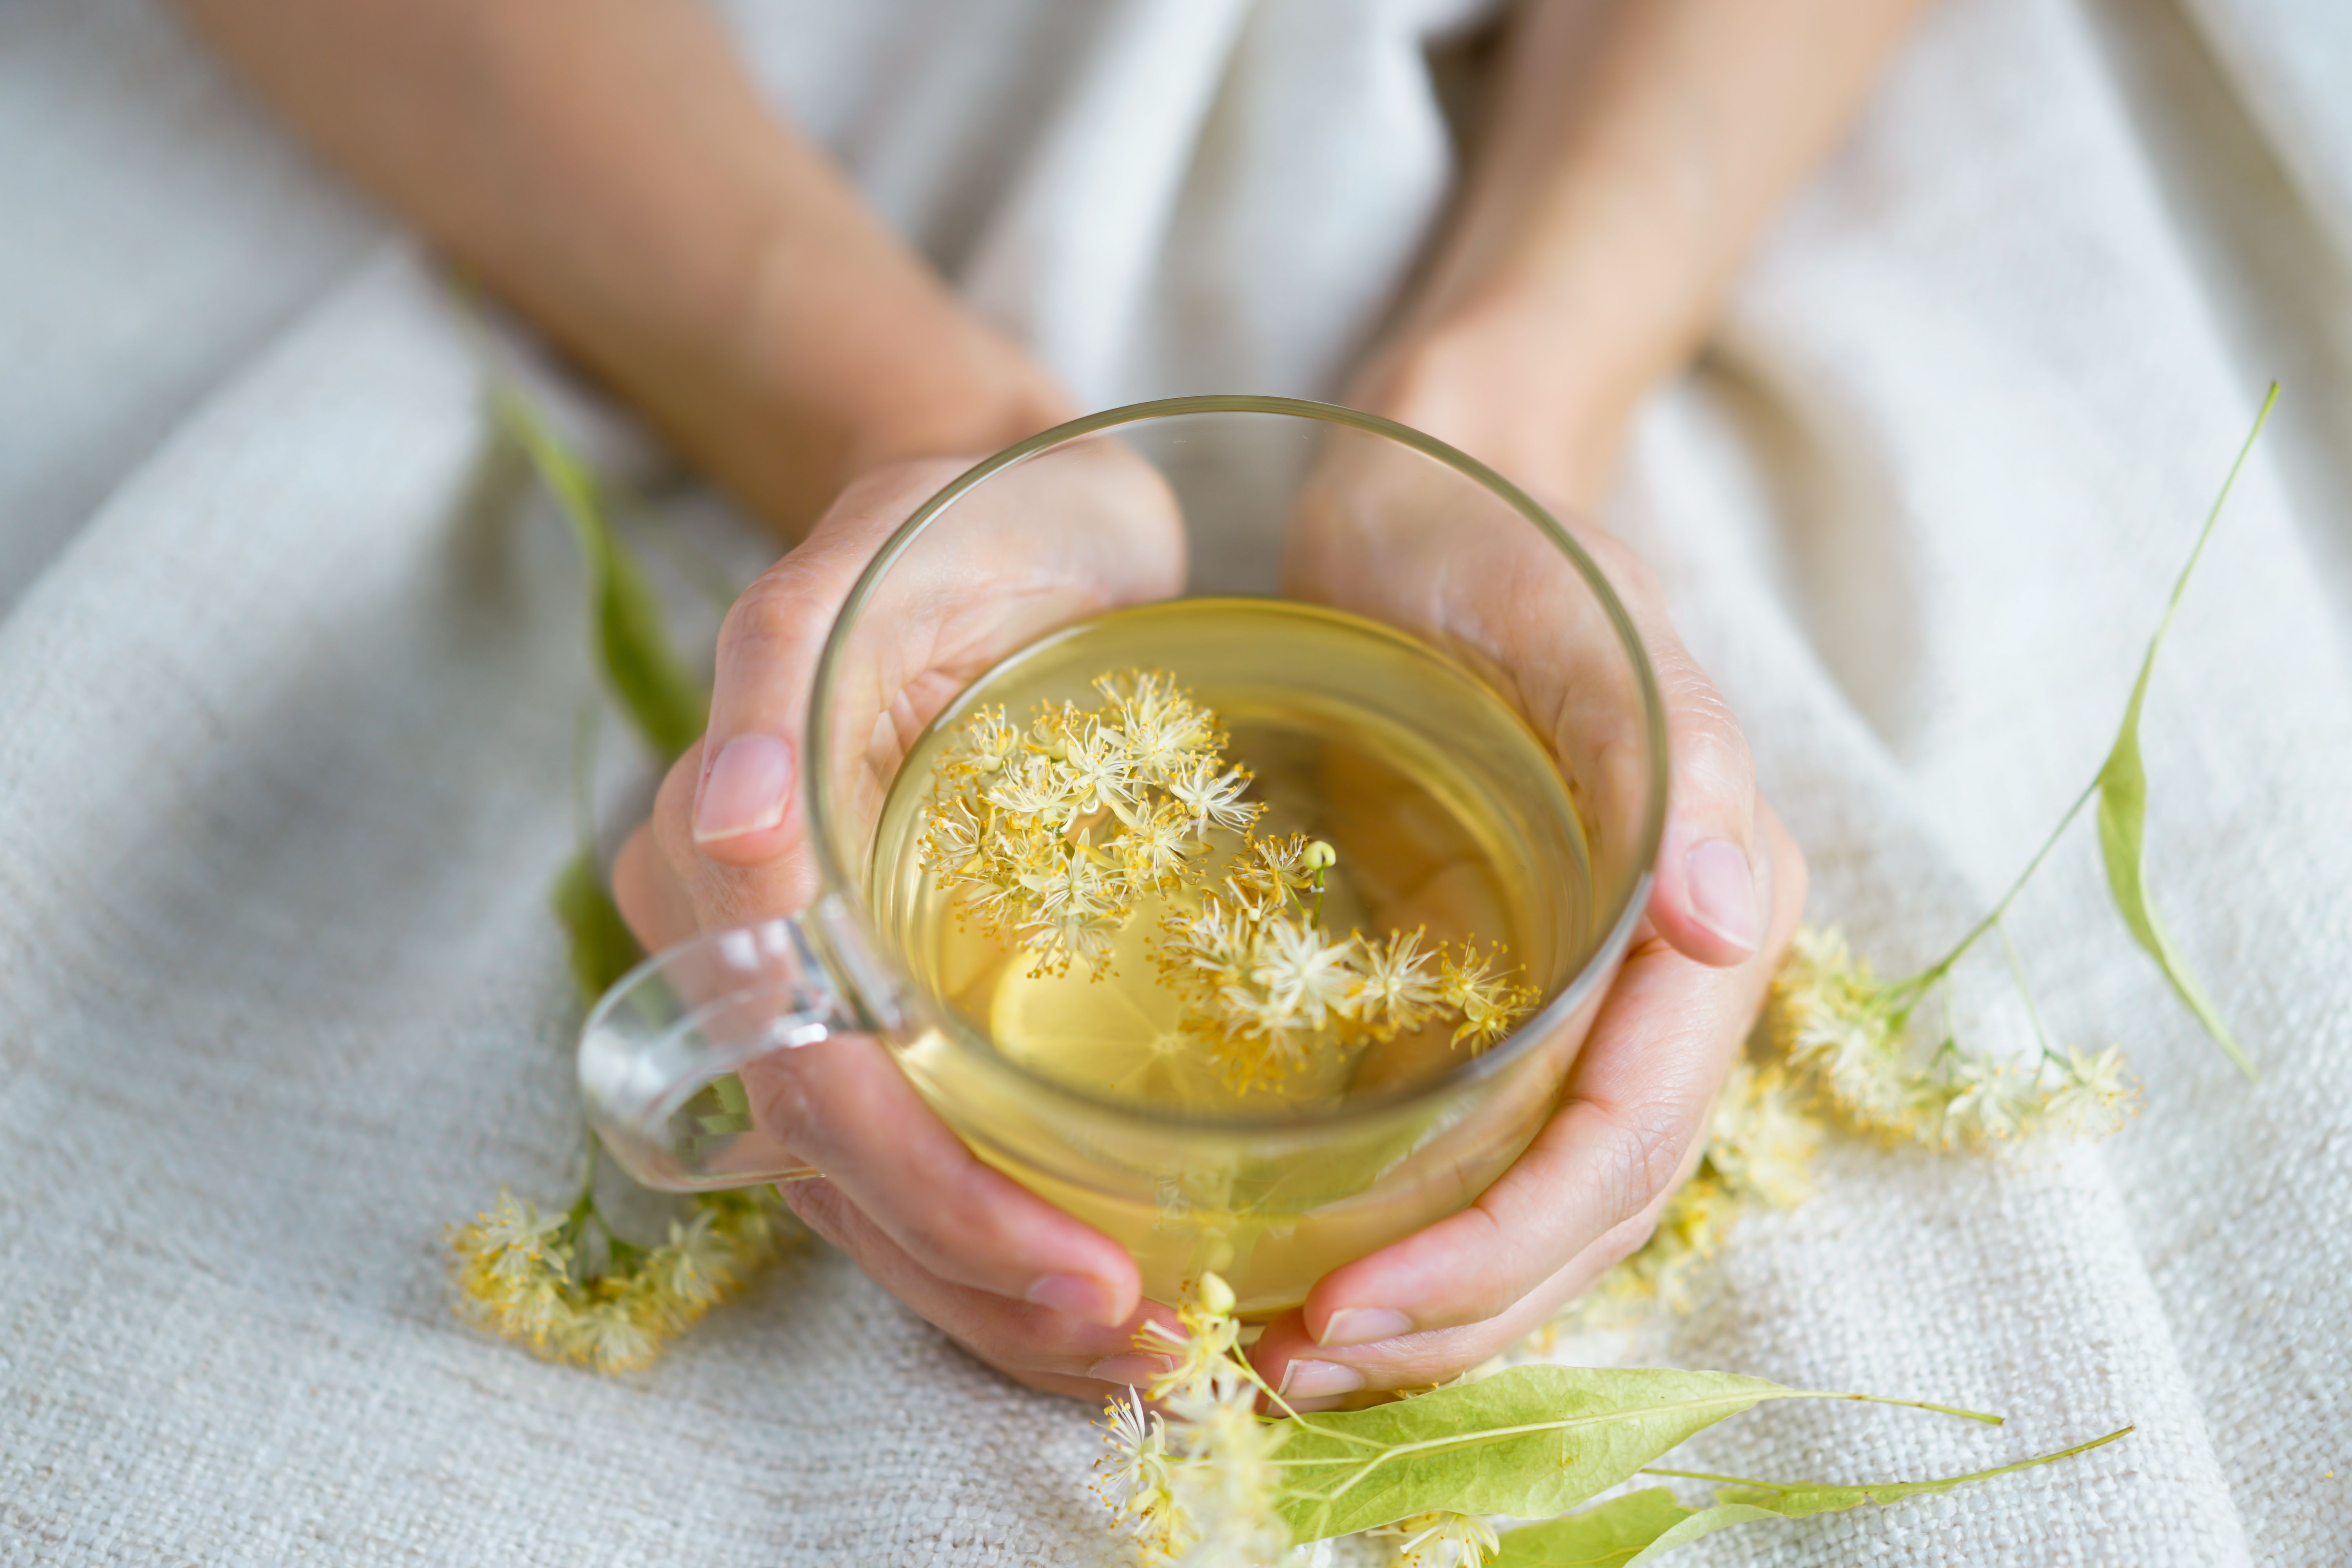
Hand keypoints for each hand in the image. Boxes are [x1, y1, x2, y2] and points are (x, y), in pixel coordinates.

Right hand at [611, 452, 1194, 1397]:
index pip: (809, 1081)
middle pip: (841, 1171)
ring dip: (994, 1292)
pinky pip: (929, 1145)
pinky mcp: (902, 992)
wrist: (1012, 512)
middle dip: (977, 1277)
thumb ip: (777, 671)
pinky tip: (1118, 1279)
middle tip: (1143, 1344)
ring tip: (1145, 1347)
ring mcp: (820, 983)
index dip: (932, 1193)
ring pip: (876, 1192)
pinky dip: (1009, 1230)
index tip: (1079, 1267)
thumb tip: (725, 822)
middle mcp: (747, 950)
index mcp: (717, 861)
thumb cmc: (953, 521)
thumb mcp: (870, 554)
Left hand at [1245, 367, 1807, 1407]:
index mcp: (1713, 918)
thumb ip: (1673, 757)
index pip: (1625, 1142)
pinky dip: (1403, 1223)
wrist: (1437, 494)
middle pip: (1585, 1208)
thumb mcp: (1586, 623)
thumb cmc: (1509, 542)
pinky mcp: (1496, 985)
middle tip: (1295, 1367)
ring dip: (1432, 1300)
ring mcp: (1581, 992)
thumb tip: (1729, 914)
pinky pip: (1471, 1142)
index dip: (1504, 1251)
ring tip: (1291, 1353)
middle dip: (1458, 1311)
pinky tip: (1303, 1258)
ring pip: (1532, 1201)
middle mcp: (1662, 981)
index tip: (1355, 1308)